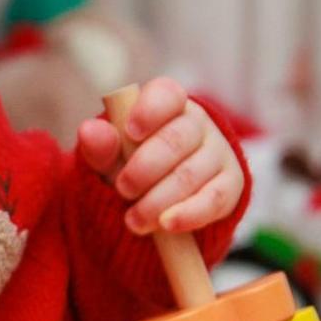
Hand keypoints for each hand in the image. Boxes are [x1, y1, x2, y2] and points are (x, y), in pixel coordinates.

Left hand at [76, 77, 242, 235]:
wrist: (157, 198)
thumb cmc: (128, 165)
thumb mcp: (108, 157)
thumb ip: (99, 146)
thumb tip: (89, 131)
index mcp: (166, 103)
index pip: (165, 95)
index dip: (149, 111)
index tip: (131, 132)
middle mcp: (197, 123)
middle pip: (177, 139)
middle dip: (145, 168)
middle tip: (123, 189)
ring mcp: (218, 152)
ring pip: (191, 174)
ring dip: (159, 200)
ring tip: (134, 220)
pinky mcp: (231, 184)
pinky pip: (215, 199)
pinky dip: (189, 214)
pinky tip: (166, 225)